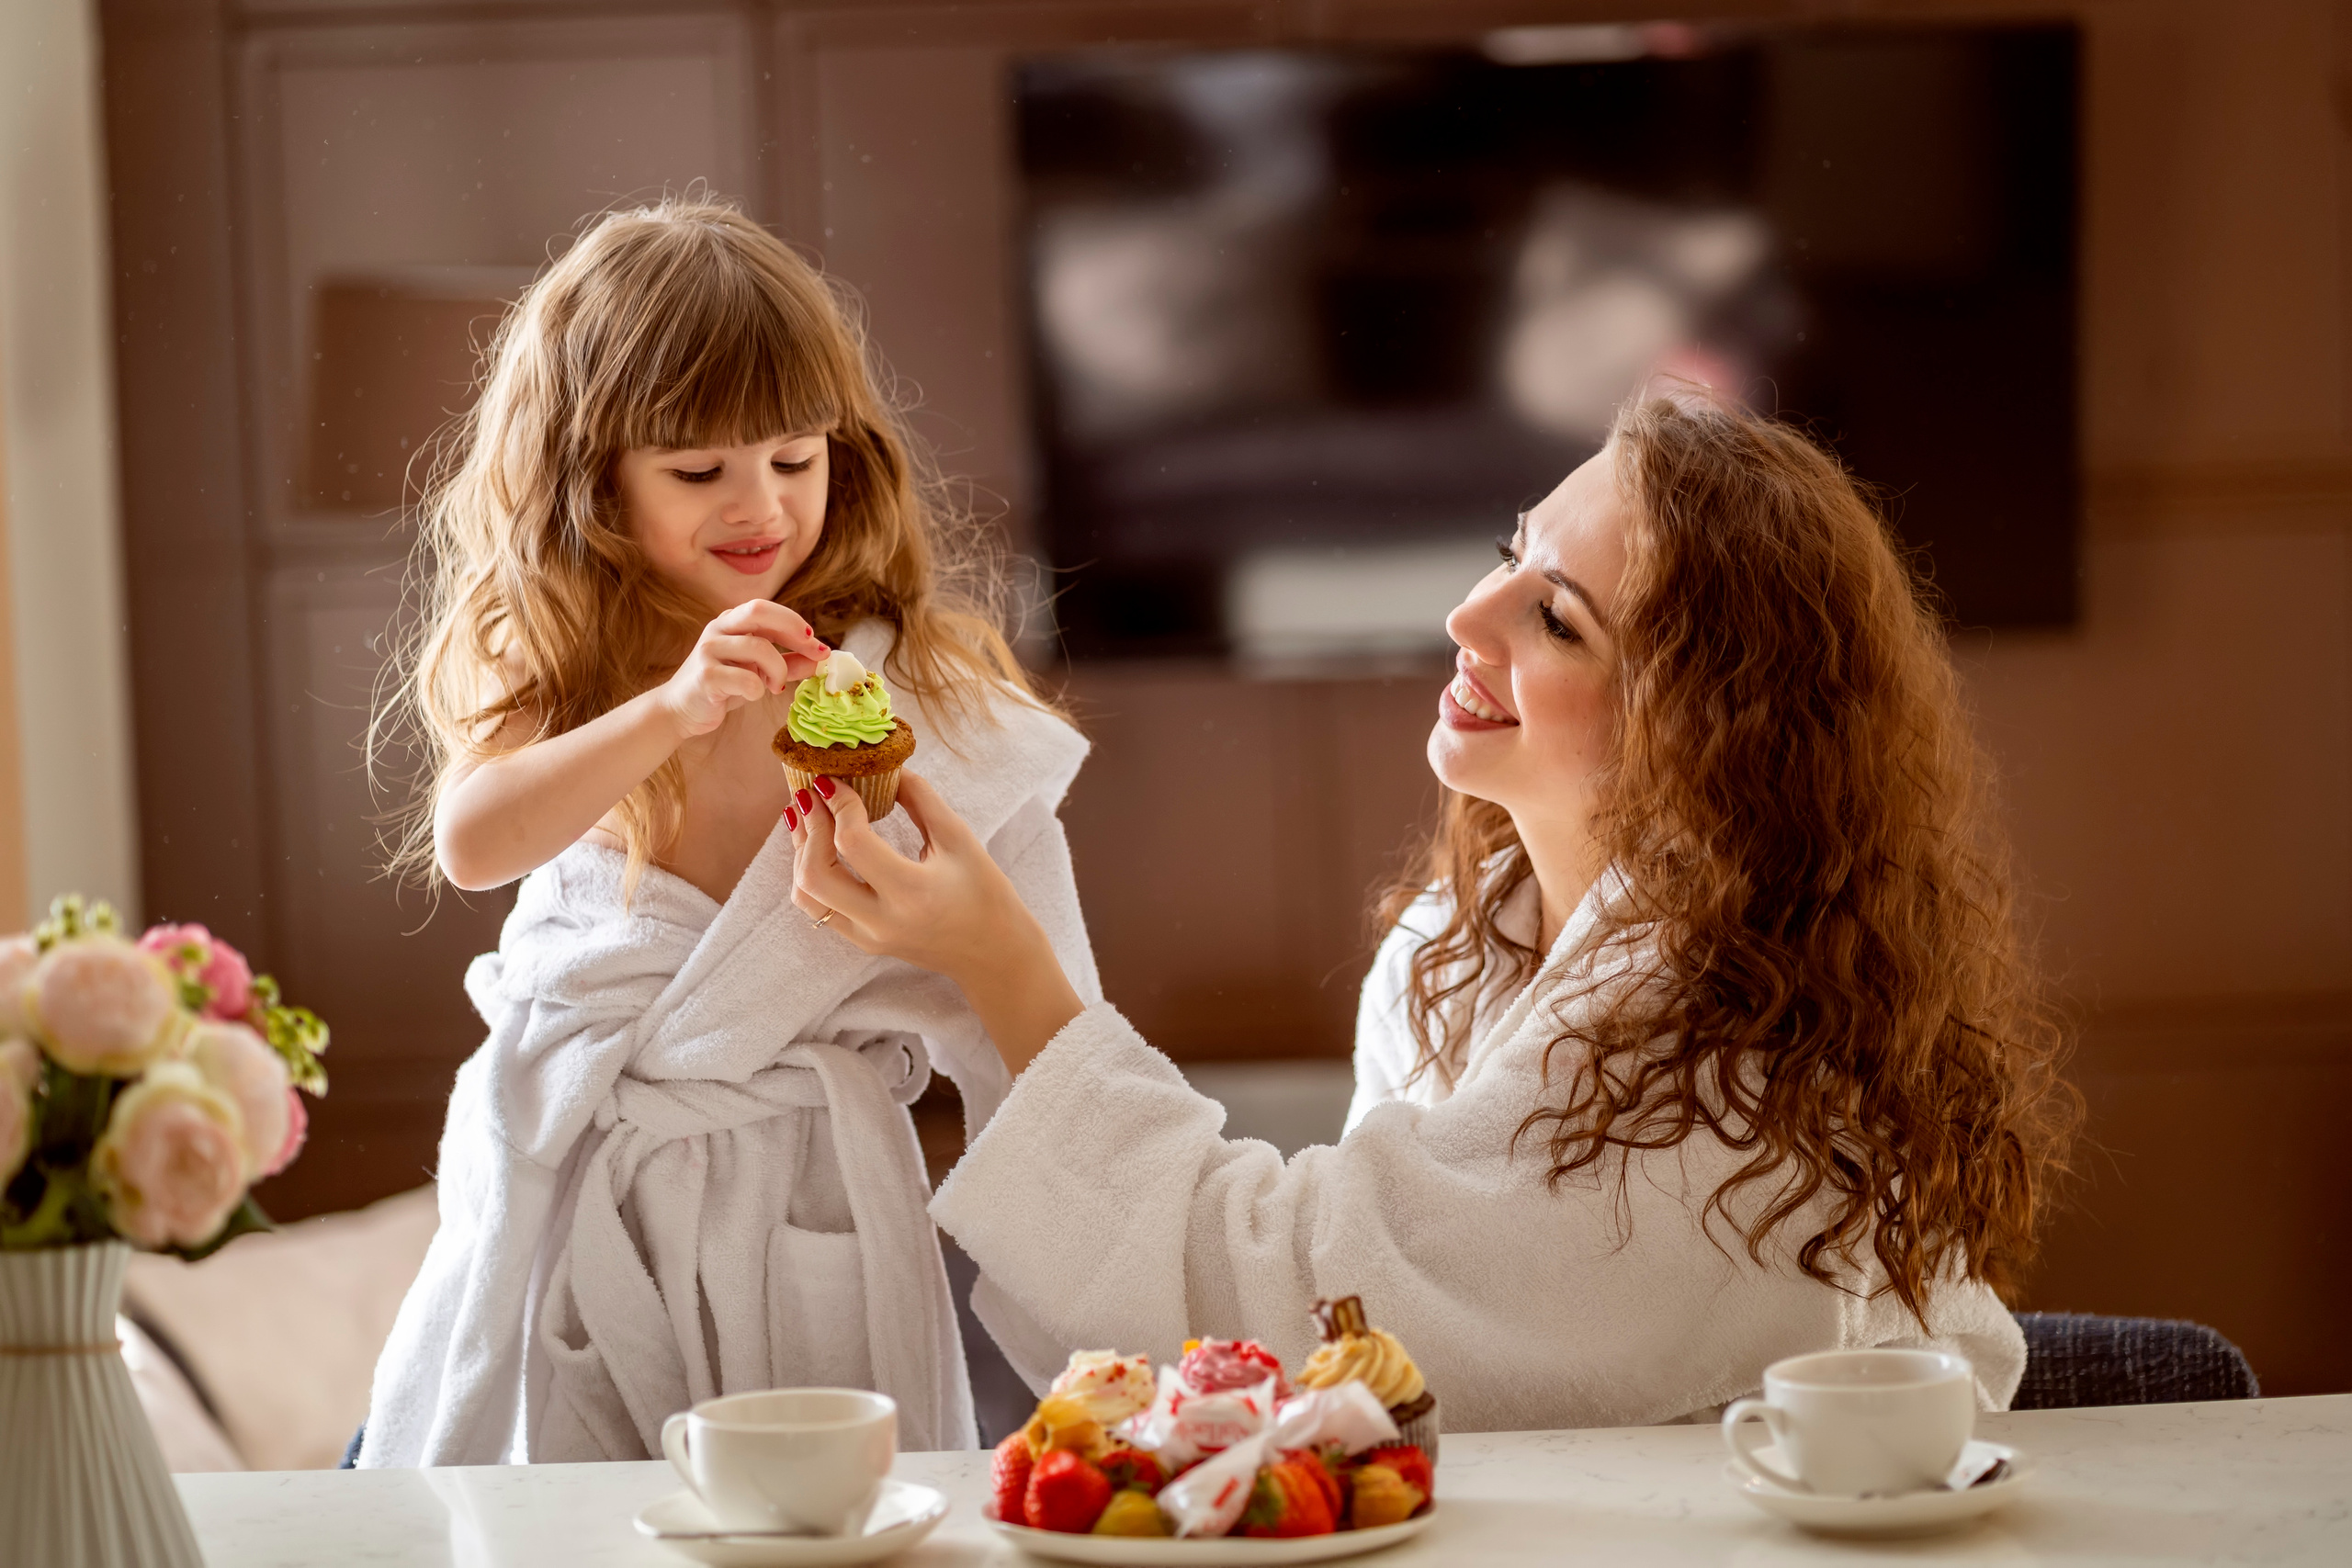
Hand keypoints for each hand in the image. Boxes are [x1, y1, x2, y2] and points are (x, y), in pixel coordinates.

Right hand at [657, 601, 827, 737]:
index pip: (768, 610)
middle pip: (759, 611)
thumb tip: (823, 657)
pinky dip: (759, 690)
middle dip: (793, 629)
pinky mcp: (705, 676)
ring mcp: (709, 650)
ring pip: (758, 647)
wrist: (681, 709)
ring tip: (776, 686)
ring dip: (778, 670)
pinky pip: (746, 679)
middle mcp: (719, 629)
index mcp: (732, 622)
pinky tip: (753, 695)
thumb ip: (790, 662)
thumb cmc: (724, 686)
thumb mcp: (760, 670)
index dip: (796, 624)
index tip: (819, 646)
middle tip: (812, 652)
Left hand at [786, 773, 1083, 1071]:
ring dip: (800, 852)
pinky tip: (814, 844)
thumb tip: (886, 767)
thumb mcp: (959, 839)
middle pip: (814, 874)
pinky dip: (808, 872)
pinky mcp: (861, 942)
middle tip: (811, 793)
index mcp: (912, 891)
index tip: (833, 779)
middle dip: (808, 827)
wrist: (992, 953)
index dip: (838, 804)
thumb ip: (920, 798)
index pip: (854, 843)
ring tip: (808, 815)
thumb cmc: (984, 893)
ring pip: (805, 895)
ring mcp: (867, 936)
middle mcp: (881, 920)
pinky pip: (817, 908)